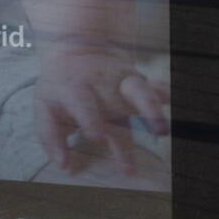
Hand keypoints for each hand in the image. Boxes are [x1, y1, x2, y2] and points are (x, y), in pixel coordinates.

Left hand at [33, 47, 169, 175]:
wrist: (75, 52)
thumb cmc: (59, 89)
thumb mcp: (45, 107)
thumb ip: (50, 137)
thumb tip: (65, 166)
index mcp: (73, 88)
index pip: (81, 101)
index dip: (89, 118)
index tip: (97, 137)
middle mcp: (99, 84)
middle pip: (114, 106)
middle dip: (121, 134)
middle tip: (130, 163)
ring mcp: (120, 82)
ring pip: (138, 91)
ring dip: (150, 108)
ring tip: (161, 129)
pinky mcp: (136, 81)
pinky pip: (154, 86)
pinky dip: (165, 94)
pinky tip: (172, 101)